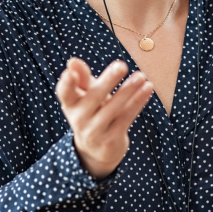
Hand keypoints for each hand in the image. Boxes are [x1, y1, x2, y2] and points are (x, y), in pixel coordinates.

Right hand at [55, 57, 152, 178]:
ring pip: (113, 108)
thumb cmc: (91, 112)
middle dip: (108, 81)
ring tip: (141, 76)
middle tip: (121, 65)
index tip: (69, 72)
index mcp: (70, 104)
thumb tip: (73, 61)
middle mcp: (79, 119)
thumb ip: (82, 78)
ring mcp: (95, 131)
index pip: (65, 93)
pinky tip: (148, 88)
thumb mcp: (85, 95)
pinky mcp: (111, 139)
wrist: (96, 150)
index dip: (66, 83)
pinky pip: (126, 117)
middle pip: (94, 97)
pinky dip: (138, 102)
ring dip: (128, 91)